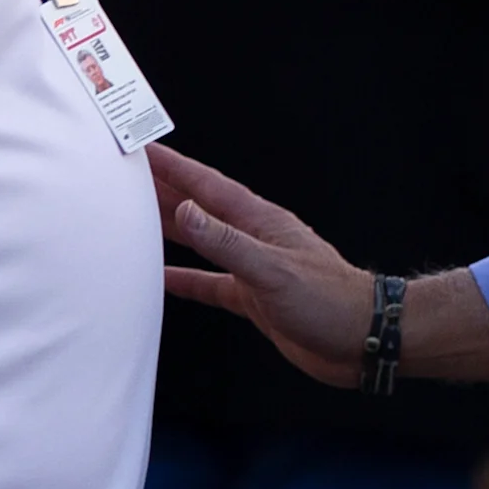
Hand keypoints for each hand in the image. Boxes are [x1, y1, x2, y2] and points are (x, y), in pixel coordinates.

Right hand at [150, 143, 373, 387]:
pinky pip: (209, 283)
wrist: (362, 340)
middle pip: (198, 208)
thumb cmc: (331, 301)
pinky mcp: (253, 297)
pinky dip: (184, 279)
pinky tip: (162, 279)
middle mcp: (253, 239)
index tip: (143, 148)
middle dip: (163, 190)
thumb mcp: (273, 270)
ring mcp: (252, 268)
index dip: (173, 166)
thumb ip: (228, 243)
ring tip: (134, 218)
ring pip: (201, 242)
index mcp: (259, 222)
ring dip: (169, 229)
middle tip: (126, 176)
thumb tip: (187, 212)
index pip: (207, 186)